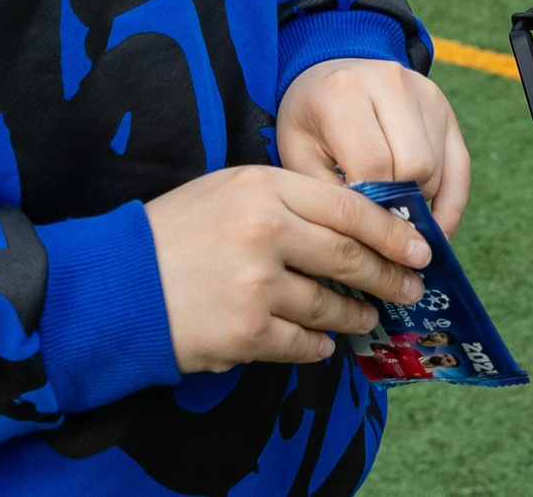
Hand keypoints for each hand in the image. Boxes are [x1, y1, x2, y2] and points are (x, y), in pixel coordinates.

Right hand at [145, 163, 430, 373]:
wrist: (112, 284)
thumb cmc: (172, 233)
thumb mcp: (227, 190)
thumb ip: (286, 200)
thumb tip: (351, 225)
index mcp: (264, 186)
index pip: (349, 207)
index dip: (391, 231)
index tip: (419, 247)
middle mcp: (266, 231)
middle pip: (349, 256)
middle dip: (387, 276)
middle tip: (410, 288)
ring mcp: (257, 284)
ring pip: (329, 304)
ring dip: (354, 314)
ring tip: (366, 317)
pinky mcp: (245, 332)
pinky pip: (300, 344)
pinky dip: (317, 346)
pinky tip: (322, 344)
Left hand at [277, 57, 470, 235]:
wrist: (328, 74)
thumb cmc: (310, 122)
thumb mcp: (299, 156)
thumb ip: (331, 196)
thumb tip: (373, 245)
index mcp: (345, 93)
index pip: (373, 164)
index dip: (371, 209)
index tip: (363, 238)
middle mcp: (390, 83)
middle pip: (414, 165)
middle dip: (399, 206)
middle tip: (380, 233)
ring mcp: (423, 91)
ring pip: (436, 168)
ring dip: (419, 201)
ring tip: (394, 217)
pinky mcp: (443, 106)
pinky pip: (460, 165)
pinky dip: (451, 201)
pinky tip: (437, 227)